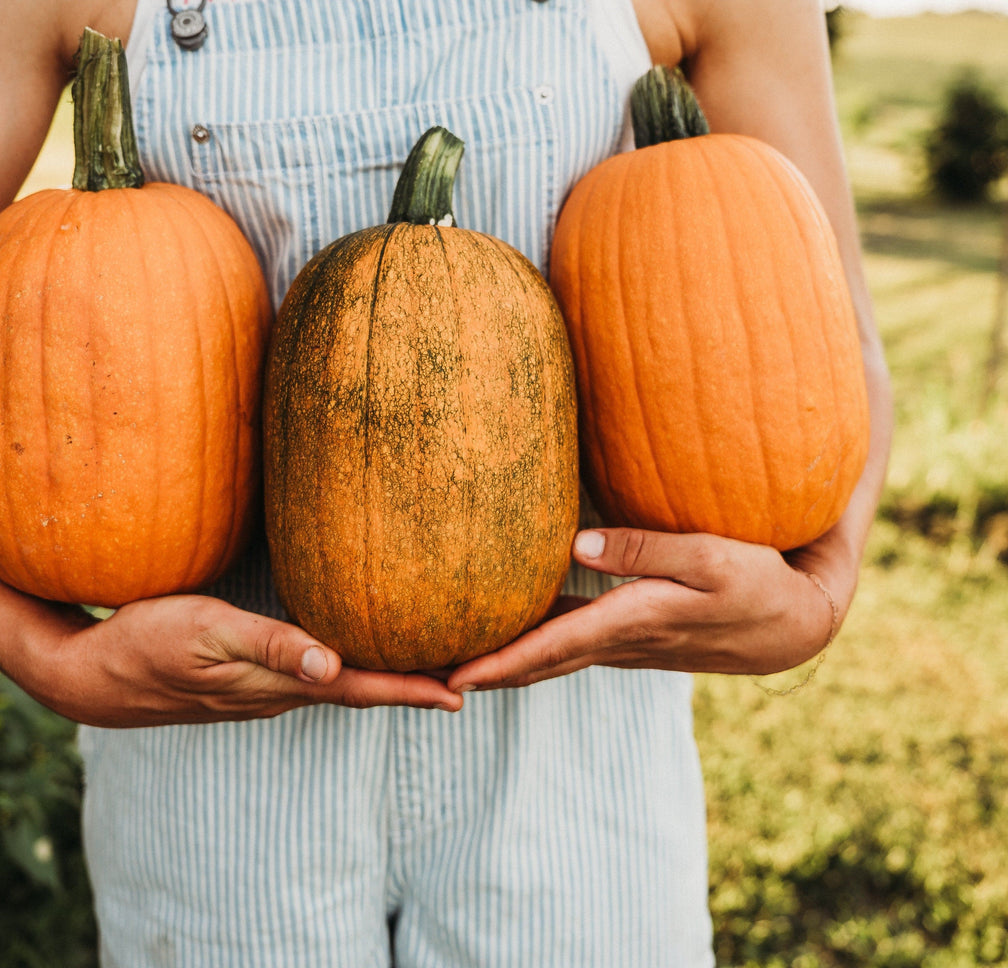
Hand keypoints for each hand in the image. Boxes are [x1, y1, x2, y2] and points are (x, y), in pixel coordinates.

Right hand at [21, 593, 465, 725]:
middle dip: (408, 686)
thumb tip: (334, 666)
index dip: (410, 689)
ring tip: (419, 666)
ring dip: (379, 680)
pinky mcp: (241, 681)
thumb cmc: (147, 643)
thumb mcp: (207, 633)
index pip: (358, 688)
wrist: (90, 676)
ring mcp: (257, 692)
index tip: (460, 691)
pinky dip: (341, 670)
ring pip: (334, 687)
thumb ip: (270, 646)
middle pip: (356, 692)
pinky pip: (306, 677)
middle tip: (462, 677)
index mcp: (275, 685)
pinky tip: (345, 656)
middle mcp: (275, 694)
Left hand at [446, 528, 841, 692]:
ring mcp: (627, 644)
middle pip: (538, 661)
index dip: (500, 663)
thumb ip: (643, 549)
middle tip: (426, 674)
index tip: (451, 677)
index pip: (551, 648)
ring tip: (453, 656)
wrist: (797, 623)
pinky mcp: (634, 635)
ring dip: (504, 661)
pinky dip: (534, 646)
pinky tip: (512, 630)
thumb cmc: (758, 581)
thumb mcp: (710, 556)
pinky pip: (571, 644)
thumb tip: (573, 545)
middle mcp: (622, 642)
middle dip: (484, 670)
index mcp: (634, 622)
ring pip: (552, 656)